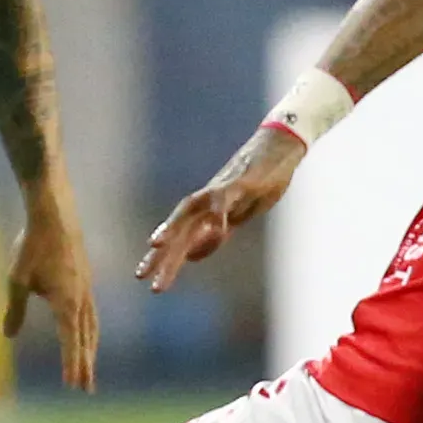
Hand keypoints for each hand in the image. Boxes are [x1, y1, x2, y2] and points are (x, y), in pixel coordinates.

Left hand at [5, 195, 97, 390]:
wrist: (54, 214)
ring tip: (88, 367)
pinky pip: (90, 312)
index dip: (72, 365)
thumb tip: (8, 336)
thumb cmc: (32, 246)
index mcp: (67, 303)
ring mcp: (87, 289)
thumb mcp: (17, 280)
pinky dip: (89, 330)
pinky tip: (84, 332)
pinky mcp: (86, 279)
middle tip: (86, 390)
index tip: (73, 387)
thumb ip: (16, 310)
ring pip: (91, 326)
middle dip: (85, 365)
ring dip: (90, 349)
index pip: (71, 342)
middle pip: (86, 340)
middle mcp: (81, 299)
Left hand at [137, 130, 303, 293]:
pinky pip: (225, 198)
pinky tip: (217, 229)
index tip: (147, 278)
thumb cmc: (262, 180)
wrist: (281, 144)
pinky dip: (218, 213)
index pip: (182, 239)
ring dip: (174, 228)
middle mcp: (208, 202)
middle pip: (181, 229)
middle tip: (141, 275)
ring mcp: (222, 189)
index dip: (165, 258)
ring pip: (192, 211)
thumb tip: (191, 256)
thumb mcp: (240, 216)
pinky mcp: (241, 181)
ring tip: (156, 246)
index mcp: (209, 214)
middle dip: (162, 253)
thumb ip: (215, 236)